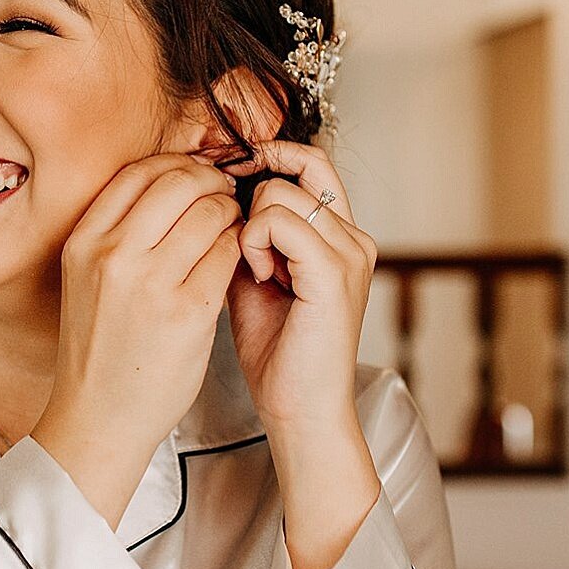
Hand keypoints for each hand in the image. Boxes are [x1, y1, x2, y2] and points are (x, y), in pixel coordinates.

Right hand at [31, 152, 244, 523]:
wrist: (99, 418)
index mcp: (84, 242)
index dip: (176, 166)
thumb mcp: (88, 280)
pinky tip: (238, 257)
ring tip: (234, 226)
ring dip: (231, 212)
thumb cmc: (100, 351)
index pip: (138, 172)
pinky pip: (227, 253)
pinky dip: (239, 247)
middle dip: (211, 181)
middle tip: (225, 194)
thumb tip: (171, 186)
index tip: (195, 175)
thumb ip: (119, 234)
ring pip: (210, 212)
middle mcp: (112, 255)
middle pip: (178, 182)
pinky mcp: (188, 311)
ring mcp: (151, 282)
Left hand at [221, 139, 376, 437]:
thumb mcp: (254, 276)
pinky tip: (260, 278)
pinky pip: (280, 222)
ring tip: (255, 272)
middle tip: (243, 249)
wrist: (299, 408)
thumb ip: (248, 233)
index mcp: (340, 235)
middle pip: (294, 170)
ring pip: (280, 194)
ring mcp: (350, 253)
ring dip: (249, 228)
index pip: (309, 163)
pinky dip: (255, 243)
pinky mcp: (335, 273)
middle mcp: (353, 237)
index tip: (228, 184)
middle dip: (251, 201)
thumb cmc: (277, 353)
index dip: (266, 161)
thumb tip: (214, 194)